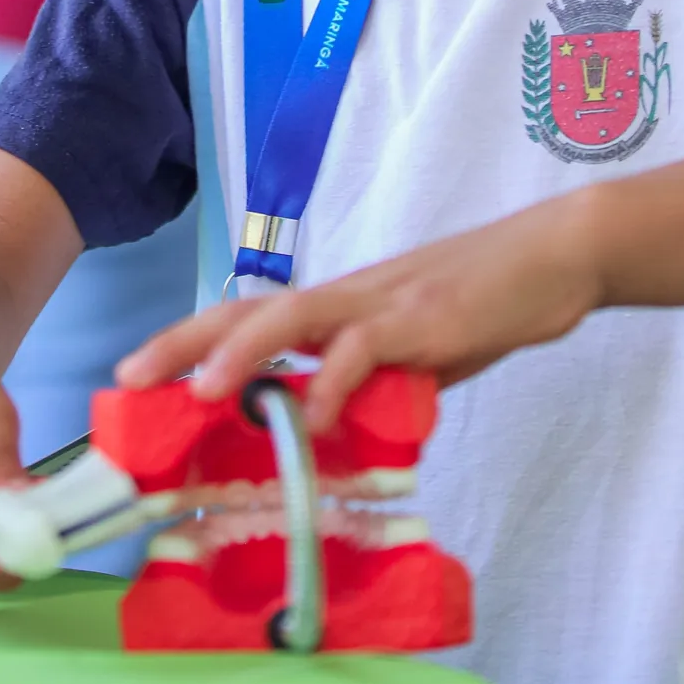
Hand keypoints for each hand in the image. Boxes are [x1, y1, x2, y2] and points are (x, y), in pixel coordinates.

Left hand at [116, 192, 605, 432]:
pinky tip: (312, 418)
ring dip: (240, 356)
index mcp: (338, 308)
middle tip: (129, 377)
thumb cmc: (485, 302)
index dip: (189, 343)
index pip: (248, 319)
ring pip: (292, 318)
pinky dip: (334, 382)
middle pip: (246, 311)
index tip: (138, 374)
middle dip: (182, 342)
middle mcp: (346, 299)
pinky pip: (366, 348)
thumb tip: (339, 427)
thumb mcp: (417, 353)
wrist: (554, 255)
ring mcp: (382, 305)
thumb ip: (374, 384)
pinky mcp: (424, 320)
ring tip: (198, 393)